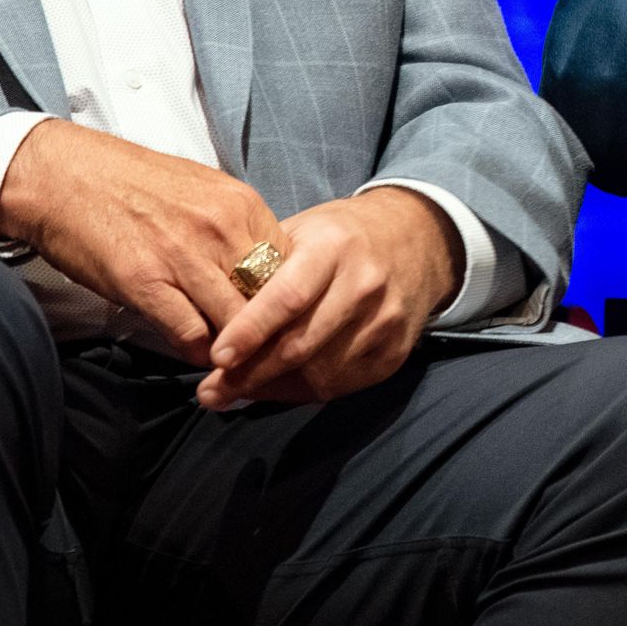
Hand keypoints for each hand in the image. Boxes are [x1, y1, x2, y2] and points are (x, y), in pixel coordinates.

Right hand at [0, 119, 283, 365]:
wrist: (63, 175)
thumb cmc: (130, 183)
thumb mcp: (202, 191)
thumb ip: (237, 228)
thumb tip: (264, 266)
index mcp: (241, 204)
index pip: (292, 267)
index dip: (289, 303)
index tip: (282, 323)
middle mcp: (221, 229)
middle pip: (271, 300)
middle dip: (269, 333)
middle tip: (264, 355)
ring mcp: (184, 257)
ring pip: (237, 324)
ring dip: (234, 350)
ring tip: (231, 363)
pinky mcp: (146, 283)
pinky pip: (191, 335)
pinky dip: (197, 352)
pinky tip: (194, 352)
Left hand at [197, 186, 463, 407]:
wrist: (416, 240)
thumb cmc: (340, 236)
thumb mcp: (301, 232)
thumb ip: (263, 271)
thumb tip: (210, 316)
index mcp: (334, 247)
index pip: (288, 296)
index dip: (250, 330)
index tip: (217, 357)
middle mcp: (365, 284)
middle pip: (301, 345)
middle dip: (251, 374)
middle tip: (211, 390)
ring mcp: (385, 321)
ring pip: (320, 374)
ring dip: (272, 390)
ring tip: (235, 392)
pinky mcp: (395, 352)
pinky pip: (342, 386)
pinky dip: (302, 393)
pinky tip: (276, 389)